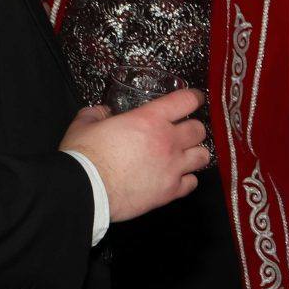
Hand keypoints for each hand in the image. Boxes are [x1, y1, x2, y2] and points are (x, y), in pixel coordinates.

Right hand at [61, 90, 209, 221]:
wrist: (86, 190)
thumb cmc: (84, 156)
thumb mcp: (85, 124)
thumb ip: (98, 113)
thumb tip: (103, 112)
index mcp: (150, 119)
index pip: (186, 101)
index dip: (194, 98)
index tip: (195, 99)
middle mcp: (168, 141)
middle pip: (199, 130)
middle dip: (193, 129)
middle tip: (183, 132)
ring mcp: (173, 167)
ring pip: (203, 156)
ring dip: (195, 153)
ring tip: (184, 155)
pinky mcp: (171, 191)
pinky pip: (192, 182)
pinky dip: (187, 179)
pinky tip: (176, 178)